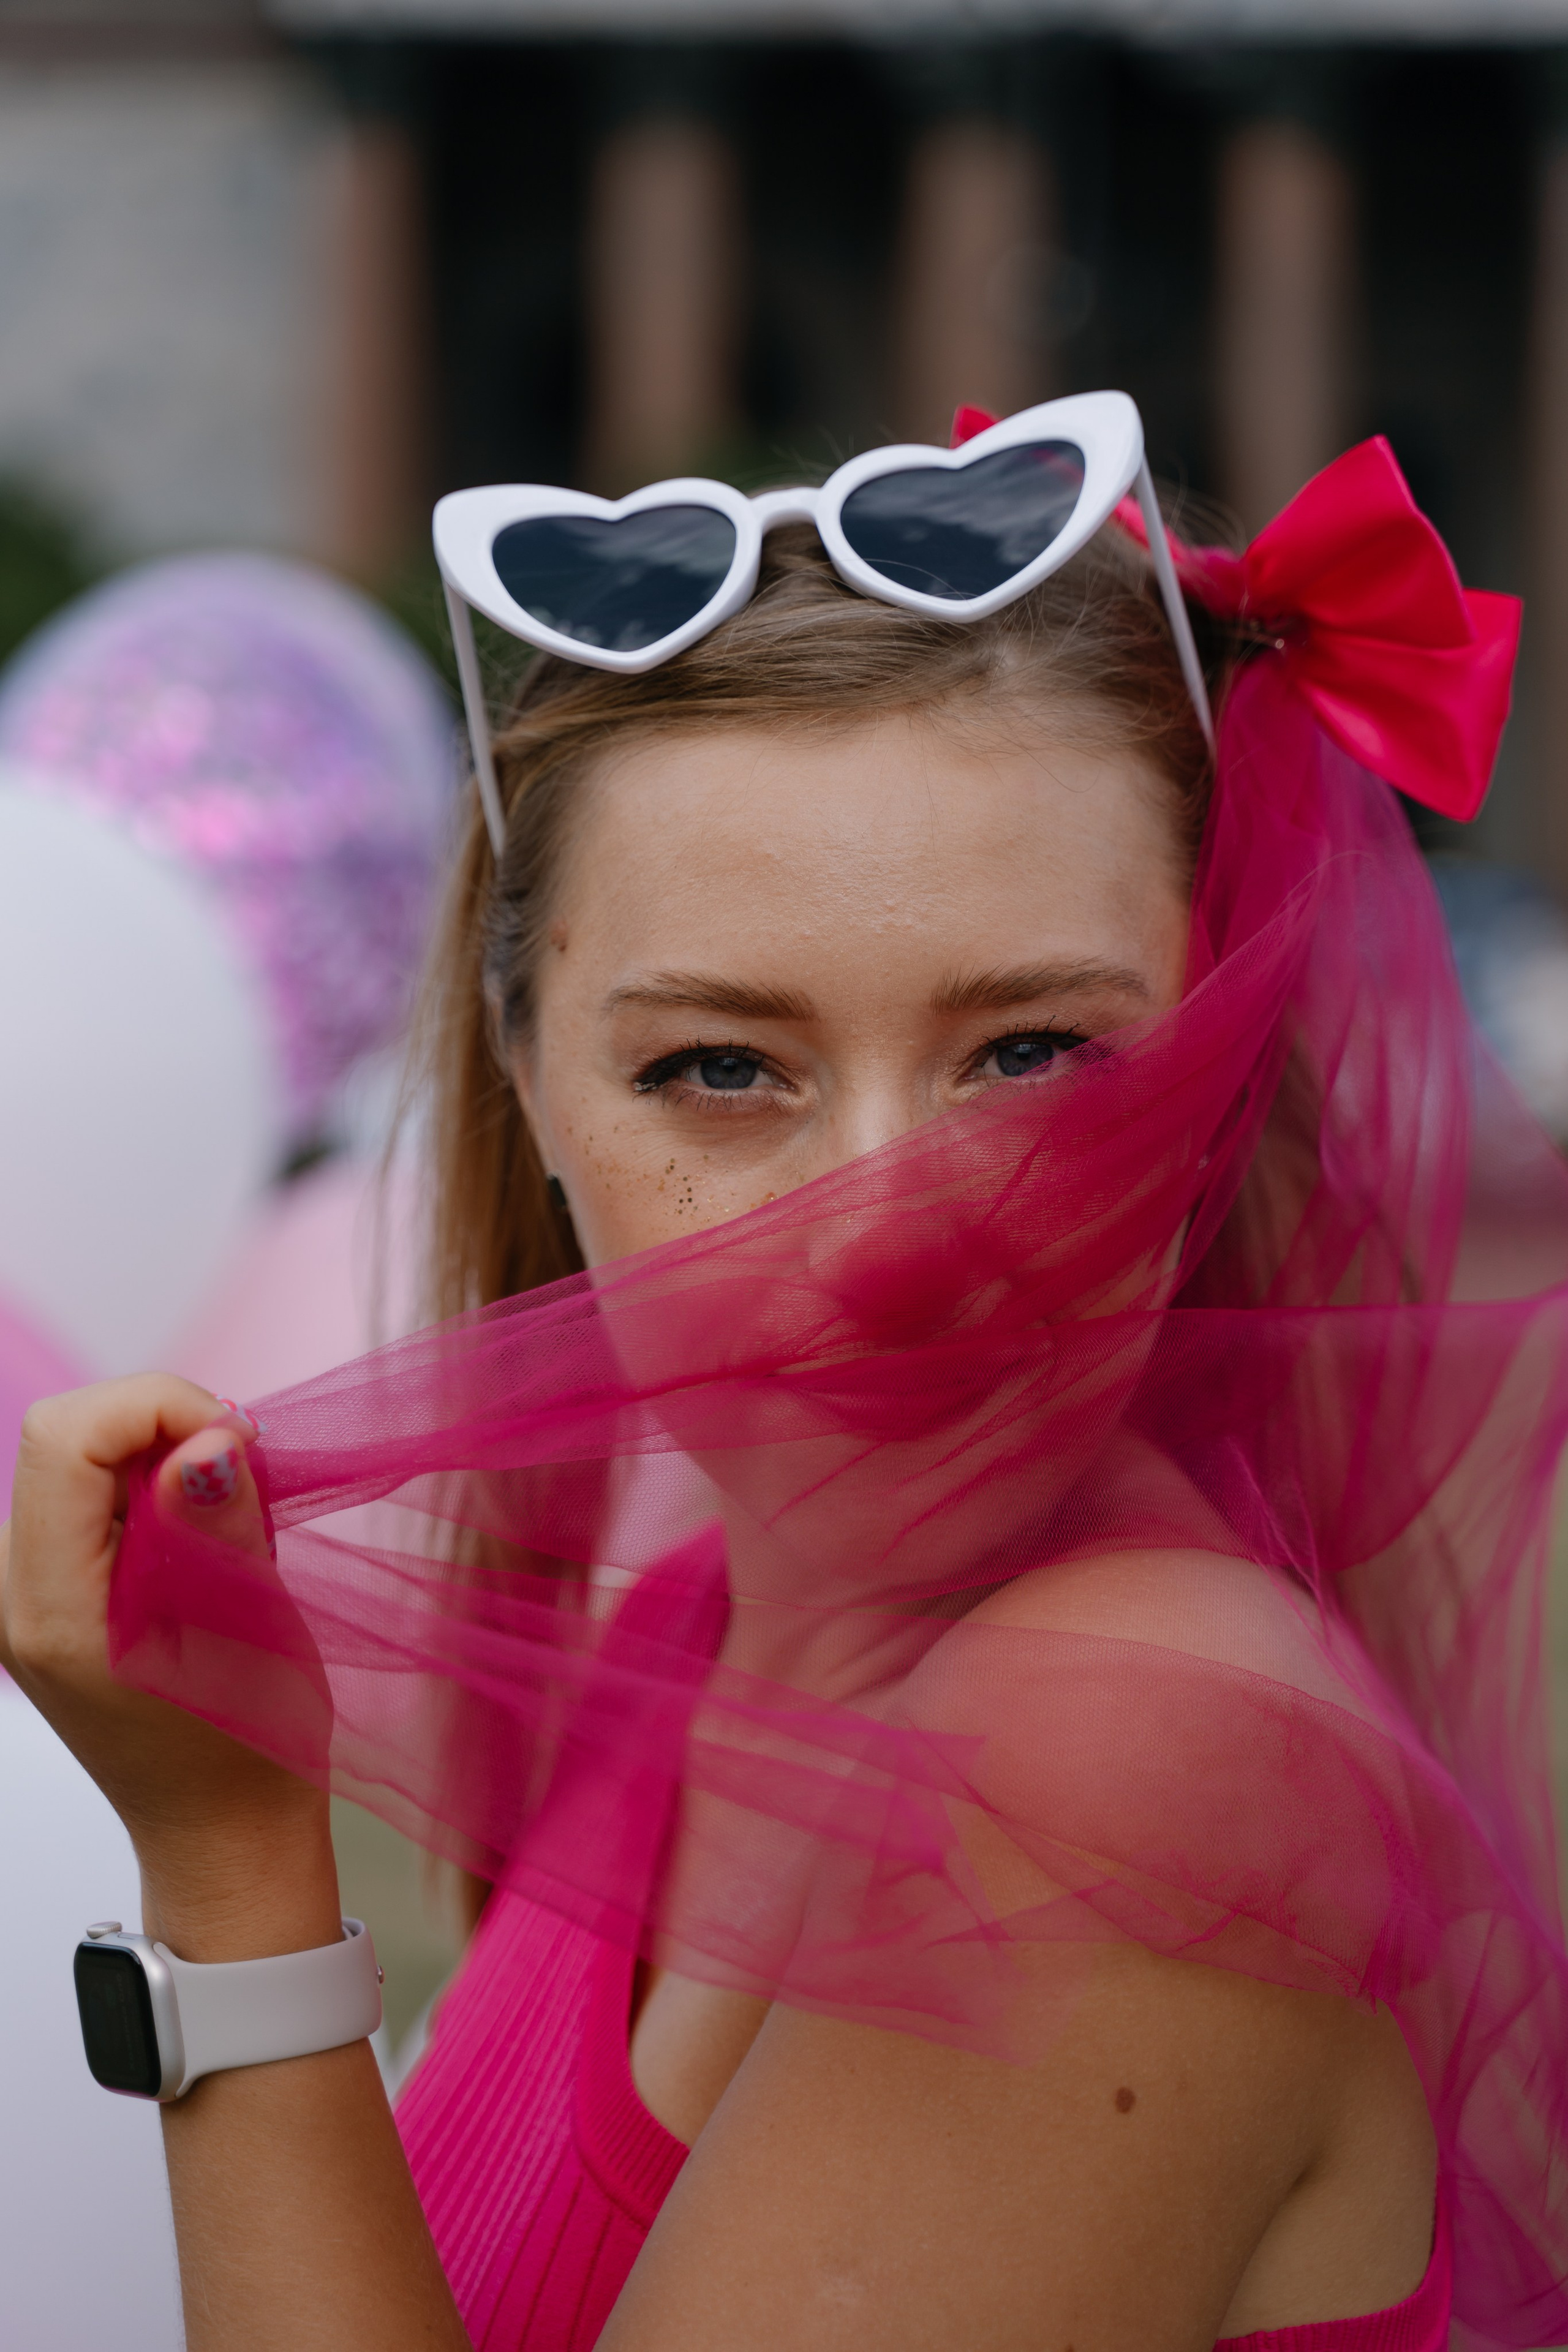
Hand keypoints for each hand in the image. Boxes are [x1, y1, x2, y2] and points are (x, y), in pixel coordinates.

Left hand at [0, 1376, 339, 1959]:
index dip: (160, 1409)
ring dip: (171, 1461)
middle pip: (71, 1434)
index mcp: (50, 1606)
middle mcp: (14, 1590)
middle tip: (248, 1485)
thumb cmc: (245, 1747)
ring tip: (232, 1531)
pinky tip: (204, 1545)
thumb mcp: (250, 1634)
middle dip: (170, 1429)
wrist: (220, 1829)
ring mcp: (26, 1588)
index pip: (65, 1436)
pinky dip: (160, 1490)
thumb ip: (218, 1529)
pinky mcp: (54, 1585)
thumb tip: (206, 1440)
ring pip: (88, 1455)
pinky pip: (97, 1491)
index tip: (239, 1448)